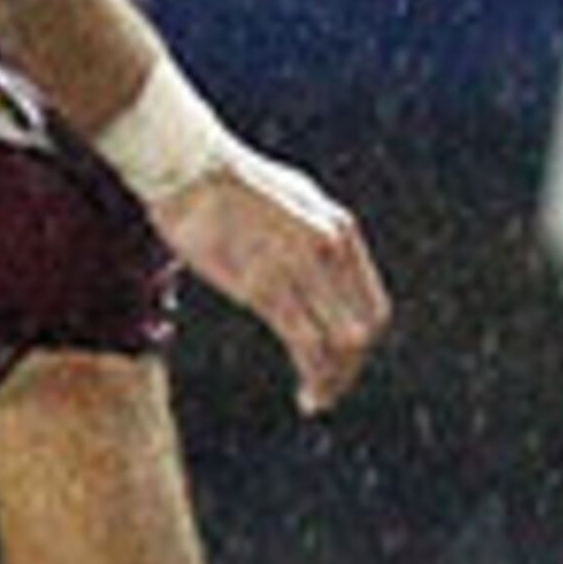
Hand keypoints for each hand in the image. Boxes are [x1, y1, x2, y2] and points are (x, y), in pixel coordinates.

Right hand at [152, 144, 384, 414]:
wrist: (190, 163)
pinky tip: (307, 395)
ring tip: (317, 400)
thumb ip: (309, 233)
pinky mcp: (266, 285)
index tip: (341, 362)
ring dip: (334, 380)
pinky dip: (314, 376)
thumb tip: (312, 257)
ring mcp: (302, 268)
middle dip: (351, 366)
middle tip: (328, 389)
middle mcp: (333, 249)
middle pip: (364, 328)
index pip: (372, 303)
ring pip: (342, 342)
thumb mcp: (290, 200)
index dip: (362, 341)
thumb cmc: (227, 181)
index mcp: (341, 230)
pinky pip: (306, 344)